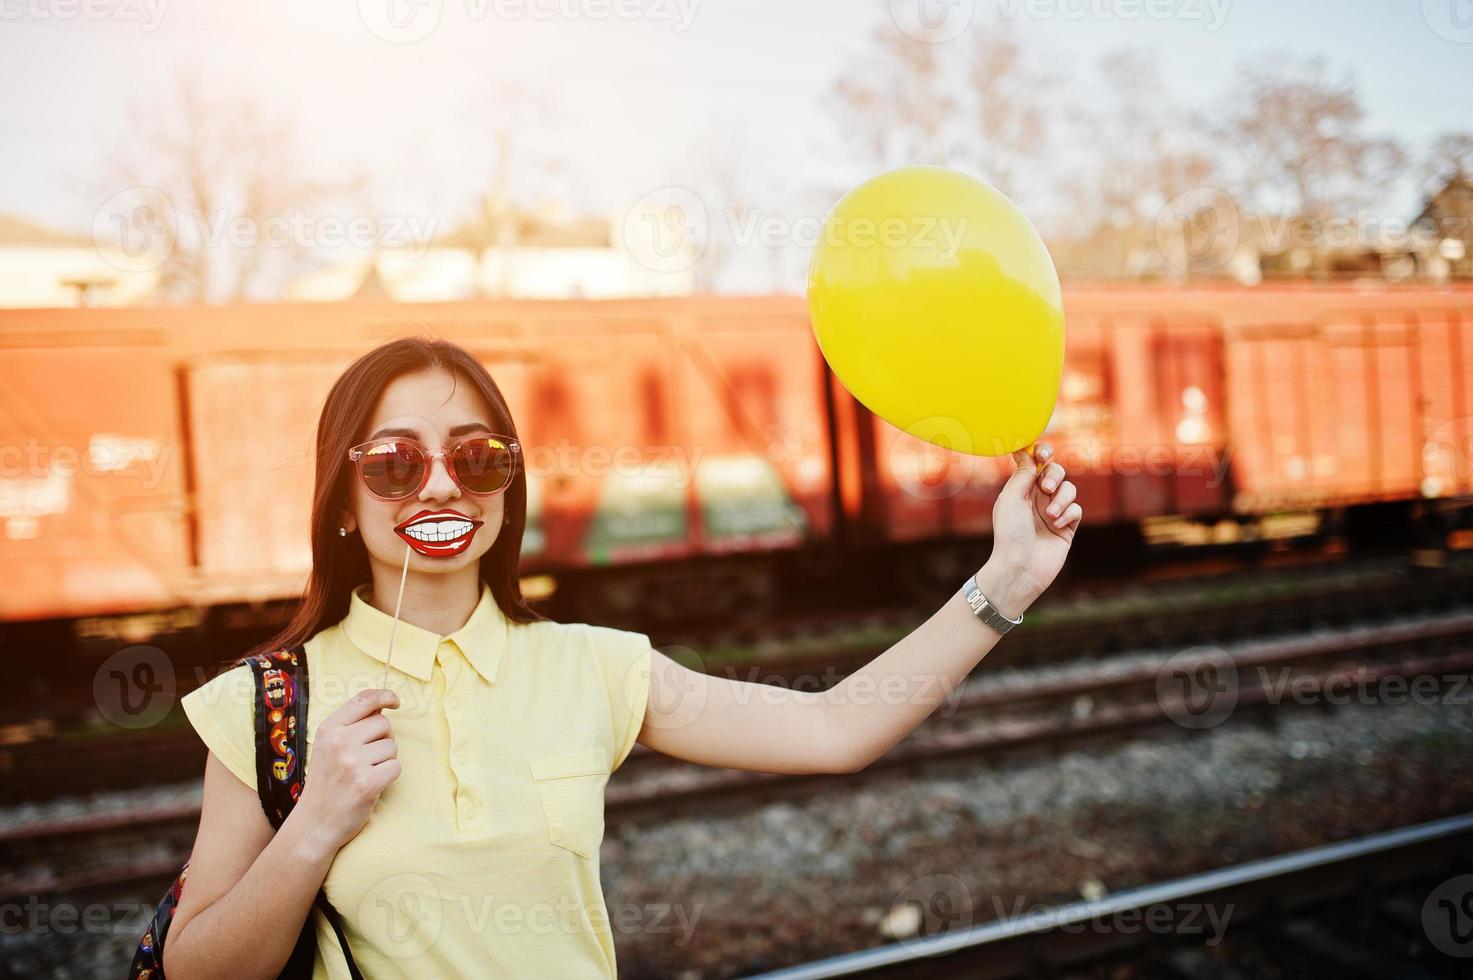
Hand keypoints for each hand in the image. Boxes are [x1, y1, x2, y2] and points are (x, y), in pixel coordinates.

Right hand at [292, 688, 400, 850]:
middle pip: (383, 724)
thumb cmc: (326, 783)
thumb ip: (351, 726)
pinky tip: (372, 785)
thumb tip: (383, 705)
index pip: (363, 699)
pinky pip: (395, 767)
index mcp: (329, 729)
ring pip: (392, 747)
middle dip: (382, 739)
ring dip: (385, 760)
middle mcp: (339, 742)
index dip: (384, 696)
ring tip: (365, 774)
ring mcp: (353, 762)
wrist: (314, 824)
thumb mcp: (328, 748)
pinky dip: (389, 776)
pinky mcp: (367, 783)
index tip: (395, 702)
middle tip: (367, 759)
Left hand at [978, 442, 1081, 616]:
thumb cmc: (1010, 533)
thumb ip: (1023, 474)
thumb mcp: (1012, 498)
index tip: (1043, 453)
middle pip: (1056, 472)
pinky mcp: (1067, 527)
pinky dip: (1068, 514)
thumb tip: (1026, 450)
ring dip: (1061, 499)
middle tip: (1045, 488)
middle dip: (1054, 475)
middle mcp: (1037, 498)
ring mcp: (1054, 512)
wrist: (1021, 567)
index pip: (1035, 463)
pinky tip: (1057, 525)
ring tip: (1050, 515)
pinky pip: (1076, 509)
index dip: (1041, 453)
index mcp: (1021, 489)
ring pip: (1069, 489)